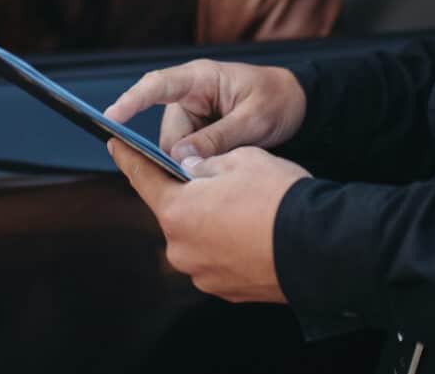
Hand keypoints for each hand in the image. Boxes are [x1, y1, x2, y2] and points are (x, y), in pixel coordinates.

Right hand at [104, 60, 305, 162]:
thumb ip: (218, 138)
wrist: (297, 105)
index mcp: (200, 78)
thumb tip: (180, 158)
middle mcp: (189, 95)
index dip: (132, 101)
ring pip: (176, 150)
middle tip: (213, 169)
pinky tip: (225, 163)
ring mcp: (193, 115)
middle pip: (167, 133)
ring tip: (231, 159)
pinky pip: (188, 154)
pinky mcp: (198, 132)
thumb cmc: (276, 101)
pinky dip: (201, 164)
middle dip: (183, 156)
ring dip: (196, 162)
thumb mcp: (253, 119)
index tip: (111, 117)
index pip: (157, 85)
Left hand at [108, 140, 309, 302]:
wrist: (319, 247)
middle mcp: (181, 248)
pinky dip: (229, 244)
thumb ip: (205, 163)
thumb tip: (191, 168)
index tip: (115, 145)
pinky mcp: (225, 290)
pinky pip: (218, 258)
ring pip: (199, 236)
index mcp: (177, 211)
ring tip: (246, 208)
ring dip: (212, 221)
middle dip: (190, 193)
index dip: (128, 157)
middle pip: (175, 211)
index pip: (143, 178)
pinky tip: (253, 231)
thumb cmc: (278, 198)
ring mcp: (203, 273)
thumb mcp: (240, 158)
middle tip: (218, 177)